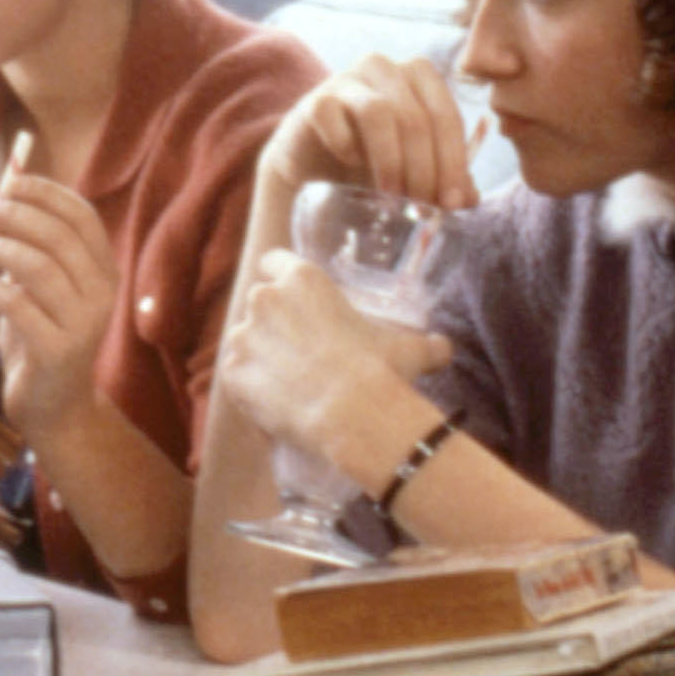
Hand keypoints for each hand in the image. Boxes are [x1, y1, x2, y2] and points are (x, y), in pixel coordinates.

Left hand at [0, 173, 117, 440]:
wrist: (55, 405)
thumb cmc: (42, 335)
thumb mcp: (42, 286)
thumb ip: (31, 246)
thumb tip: (0, 197)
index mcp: (104, 270)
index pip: (82, 216)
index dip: (46, 192)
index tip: (11, 182)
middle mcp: (102, 293)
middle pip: (59, 236)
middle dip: (15, 214)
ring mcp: (84, 324)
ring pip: (40, 267)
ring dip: (1, 249)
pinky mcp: (58, 351)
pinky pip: (20, 306)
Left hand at [216, 252, 451, 488]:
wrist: (353, 414)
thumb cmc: (382, 371)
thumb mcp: (410, 349)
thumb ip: (426, 343)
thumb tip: (443, 348)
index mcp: (302, 279)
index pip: (274, 261)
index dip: (281, 278)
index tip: (292, 298)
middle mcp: (265, 299)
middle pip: (259, 302)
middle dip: (273, 322)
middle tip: (298, 349)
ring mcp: (243, 336)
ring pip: (244, 340)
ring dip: (259, 355)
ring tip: (287, 381)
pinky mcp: (232, 372)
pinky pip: (236, 377)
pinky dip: (249, 388)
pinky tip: (274, 403)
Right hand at [259, 53, 477, 211]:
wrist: (315, 164)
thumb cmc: (373, 160)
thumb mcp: (415, 171)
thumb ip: (444, 179)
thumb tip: (469, 198)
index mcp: (420, 77)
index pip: (447, 116)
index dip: (454, 161)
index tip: (453, 203)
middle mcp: (386, 68)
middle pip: (416, 117)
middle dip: (424, 167)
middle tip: (421, 206)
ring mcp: (347, 80)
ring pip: (379, 112)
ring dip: (390, 159)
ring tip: (391, 194)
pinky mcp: (315, 100)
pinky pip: (333, 115)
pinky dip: (345, 145)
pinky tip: (351, 164)